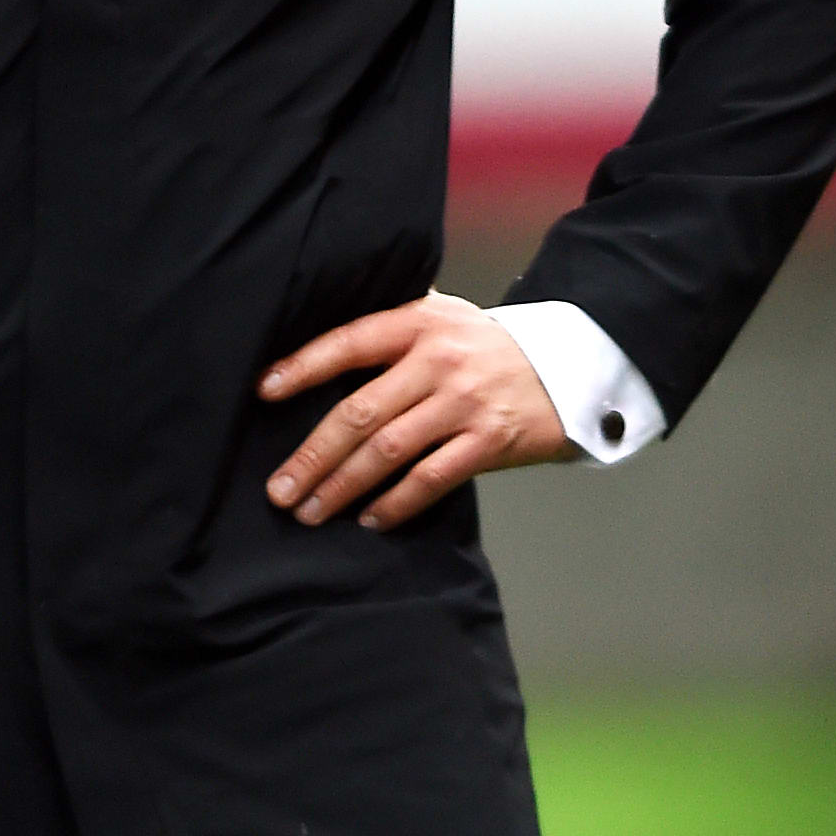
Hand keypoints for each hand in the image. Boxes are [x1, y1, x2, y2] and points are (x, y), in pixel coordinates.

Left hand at [259, 291, 572, 530]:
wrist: (571, 369)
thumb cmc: (488, 347)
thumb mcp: (445, 317)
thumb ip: (393, 327)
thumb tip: (321, 345)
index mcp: (420, 322)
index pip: (350, 342)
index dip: (304, 366)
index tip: (264, 391)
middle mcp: (440, 361)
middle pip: (361, 411)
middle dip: (314, 455)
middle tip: (279, 490)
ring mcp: (466, 403)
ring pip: (389, 450)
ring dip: (343, 486)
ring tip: (310, 511)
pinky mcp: (490, 441)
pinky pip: (431, 479)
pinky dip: (396, 503)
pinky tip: (369, 518)